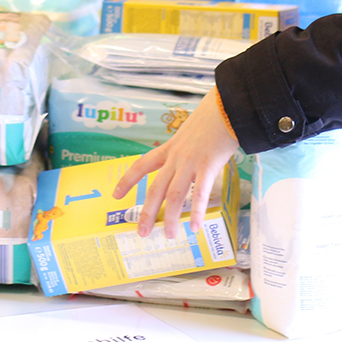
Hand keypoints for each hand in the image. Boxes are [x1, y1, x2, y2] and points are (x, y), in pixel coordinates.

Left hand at [112, 88, 240, 240]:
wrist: (227, 106)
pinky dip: (196, 211)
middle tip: (142, 232)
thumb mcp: (190, 132)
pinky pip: (199, 193)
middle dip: (147, 213)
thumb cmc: (212, 117)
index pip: (141, 165)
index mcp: (169, 148)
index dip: (127, 181)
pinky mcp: (208, 165)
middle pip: (155, 189)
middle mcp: (176, 157)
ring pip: (175, 195)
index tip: (115, 194)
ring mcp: (191, 162)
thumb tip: (188, 158)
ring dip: (171, 217)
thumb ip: (185, 147)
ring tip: (170, 235)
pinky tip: (195, 227)